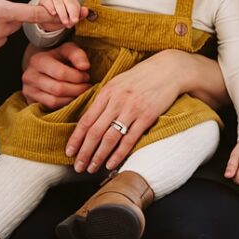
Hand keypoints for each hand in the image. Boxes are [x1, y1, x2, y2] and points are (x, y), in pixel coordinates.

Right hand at [21, 42, 91, 109]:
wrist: (42, 67)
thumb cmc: (59, 58)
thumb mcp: (68, 50)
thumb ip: (77, 55)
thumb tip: (85, 67)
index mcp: (38, 60)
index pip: (61, 73)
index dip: (77, 77)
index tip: (86, 76)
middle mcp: (29, 76)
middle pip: (58, 89)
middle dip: (77, 89)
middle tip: (87, 86)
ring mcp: (28, 90)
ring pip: (54, 101)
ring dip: (72, 99)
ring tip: (81, 92)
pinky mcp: (30, 101)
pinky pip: (50, 107)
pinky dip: (64, 105)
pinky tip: (72, 98)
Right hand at [35, 0, 87, 31]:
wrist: (46, 17)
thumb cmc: (60, 16)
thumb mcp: (69, 17)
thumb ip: (79, 15)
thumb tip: (85, 11)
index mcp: (70, 0)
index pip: (75, 5)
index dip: (75, 13)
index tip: (75, 21)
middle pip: (68, 2)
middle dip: (70, 13)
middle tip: (70, 23)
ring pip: (58, 2)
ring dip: (62, 12)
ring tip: (64, 21)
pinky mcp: (45, 0)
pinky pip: (47, 1)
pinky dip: (50, 7)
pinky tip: (53, 13)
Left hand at [66, 50, 224, 173]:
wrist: (169, 69)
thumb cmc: (142, 77)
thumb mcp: (118, 82)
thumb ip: (105, 99)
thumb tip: (90, 120)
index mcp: (107, 92)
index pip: (86, 119)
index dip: (76, 138)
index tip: (69, 151)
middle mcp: (117, 101)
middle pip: (95, 132)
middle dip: (84, 152)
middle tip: (77, 166)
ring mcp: (132, 109)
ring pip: (110, 138)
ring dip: (98, 156)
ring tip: (91, 168)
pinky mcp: (147, 116)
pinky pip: (129, 140)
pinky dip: (118, 154)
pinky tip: (111, 164)